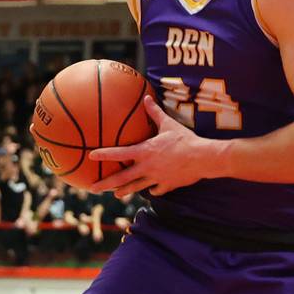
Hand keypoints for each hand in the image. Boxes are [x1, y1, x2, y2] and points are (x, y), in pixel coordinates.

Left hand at [90, 95, 217, 198]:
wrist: (202, 158)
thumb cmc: (185, 140)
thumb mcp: (169, 124)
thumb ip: (155, 113)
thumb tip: (146, 98)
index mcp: (145, 151)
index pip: (119, 153)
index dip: (103, 154)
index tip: (91, 156)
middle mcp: (147, 167)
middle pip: (122, 178)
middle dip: (105, 184)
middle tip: (93, 189)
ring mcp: (156, 178)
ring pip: (136, 188)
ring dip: (124, 191)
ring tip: (116, 195)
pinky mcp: (167, 185)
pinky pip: (156, 190)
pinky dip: (152, 190)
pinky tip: (151, 191)